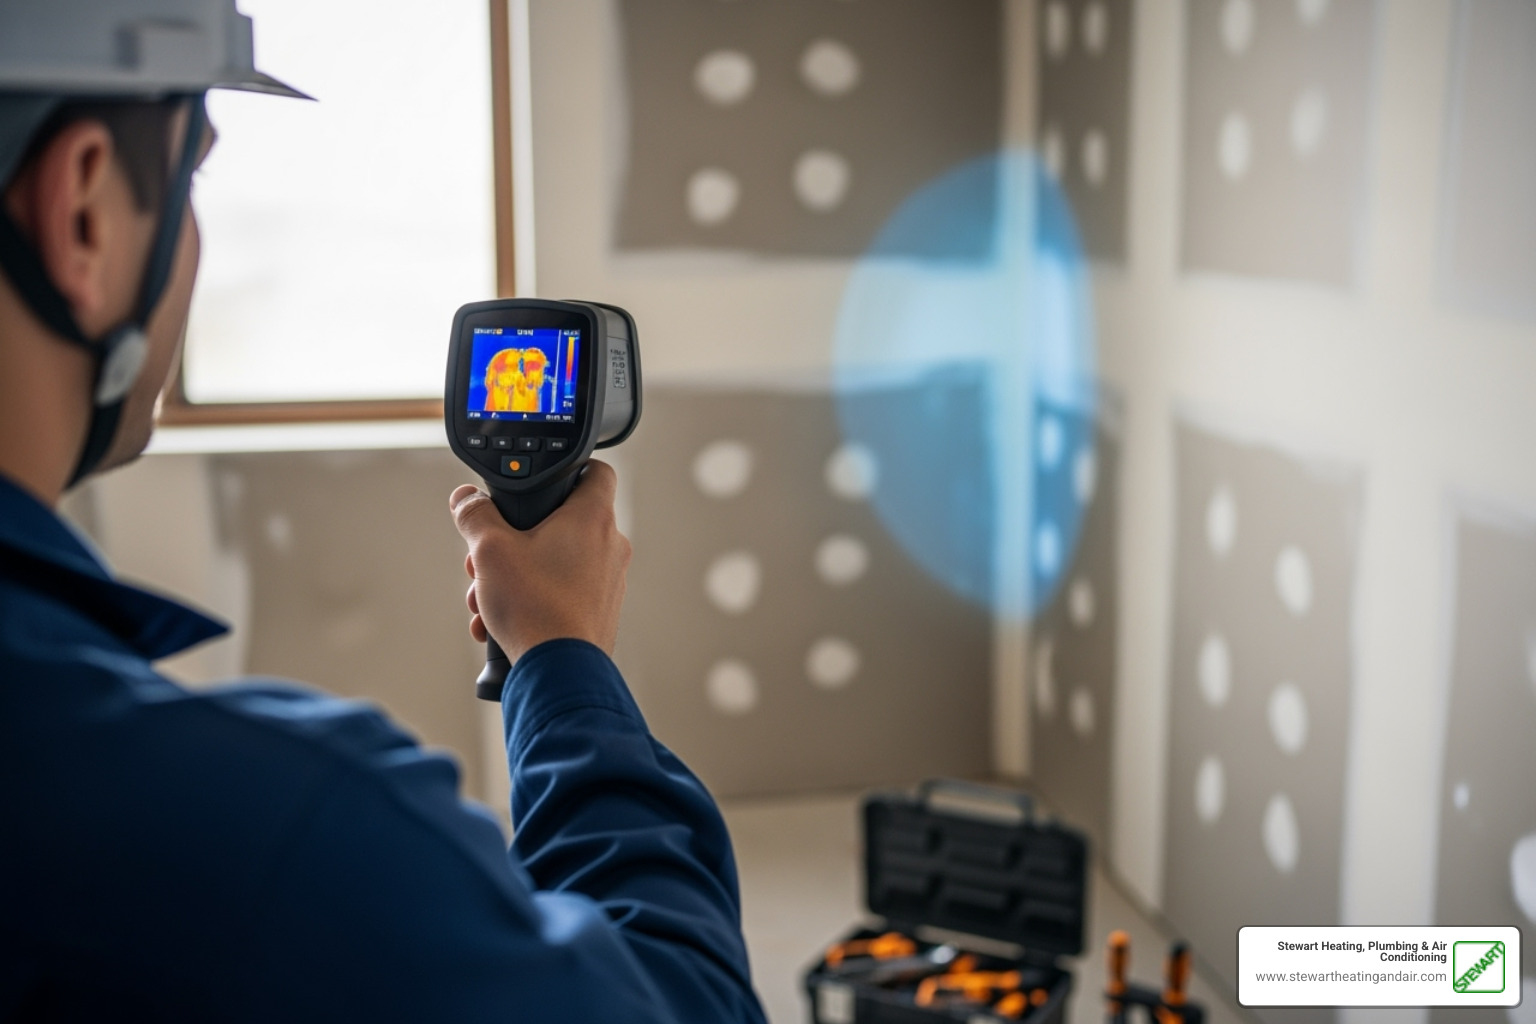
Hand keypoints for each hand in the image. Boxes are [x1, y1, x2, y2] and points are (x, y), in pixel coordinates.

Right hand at [450, 462, 631, 664]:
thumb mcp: (490, 550)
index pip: (595, 470)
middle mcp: (609, 546)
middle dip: (515, 540)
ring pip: (555, 562)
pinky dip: (531, 600)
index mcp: (592, 518)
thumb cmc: (536, 609)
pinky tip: (499, 622)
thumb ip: (475, 515)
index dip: (569, 468)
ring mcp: (608, 581)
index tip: (542, 480)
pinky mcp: (600, 611)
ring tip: (486, 599)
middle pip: (560, 523)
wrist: (559, 671)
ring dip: (515, 575)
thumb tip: (466, 499)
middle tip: (487, 560)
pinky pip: (561, 593)